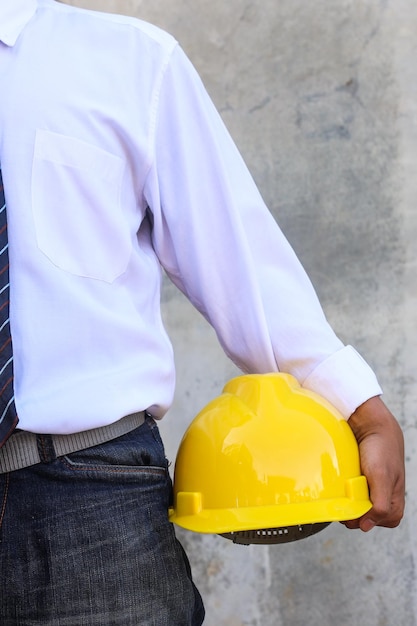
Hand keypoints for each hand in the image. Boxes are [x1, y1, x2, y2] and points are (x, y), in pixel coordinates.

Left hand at [343, 396, 404, 531]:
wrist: (371, 425)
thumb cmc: (381, 450)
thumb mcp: (381, 478)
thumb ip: (380, 505)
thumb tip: (366, 527)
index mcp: (395, 502)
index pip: (377, 523)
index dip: (362, 519)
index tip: (350, 510)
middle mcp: (383, 497)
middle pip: (364, 517)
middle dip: (352, 510)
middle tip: (345, 497)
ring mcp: (371, 489)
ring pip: (356, 505)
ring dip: (347, 500)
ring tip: (344, 488)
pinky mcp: (361, 481)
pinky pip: (350, 492)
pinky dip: (344, 491)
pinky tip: (341, 484)